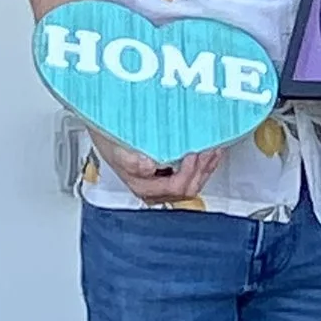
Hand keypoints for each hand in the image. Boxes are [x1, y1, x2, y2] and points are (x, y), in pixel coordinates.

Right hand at [101, 136, 226, 206]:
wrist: (106, 131)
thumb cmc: (111, 140)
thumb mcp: (116, 148)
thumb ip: (131, 160)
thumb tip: (148, 166)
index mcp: (144, 187)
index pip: (175, 187)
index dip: (188, 172)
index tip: (192, 153)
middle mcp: (156, 189)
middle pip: (188, 188)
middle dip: (201, 168)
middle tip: (208, 149)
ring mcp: (166, 182)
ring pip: (194, 182)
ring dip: (206, 166)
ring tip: (214, 148)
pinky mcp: (173, 173)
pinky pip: (194, 174)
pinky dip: (205, 163)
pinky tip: (211, 150)